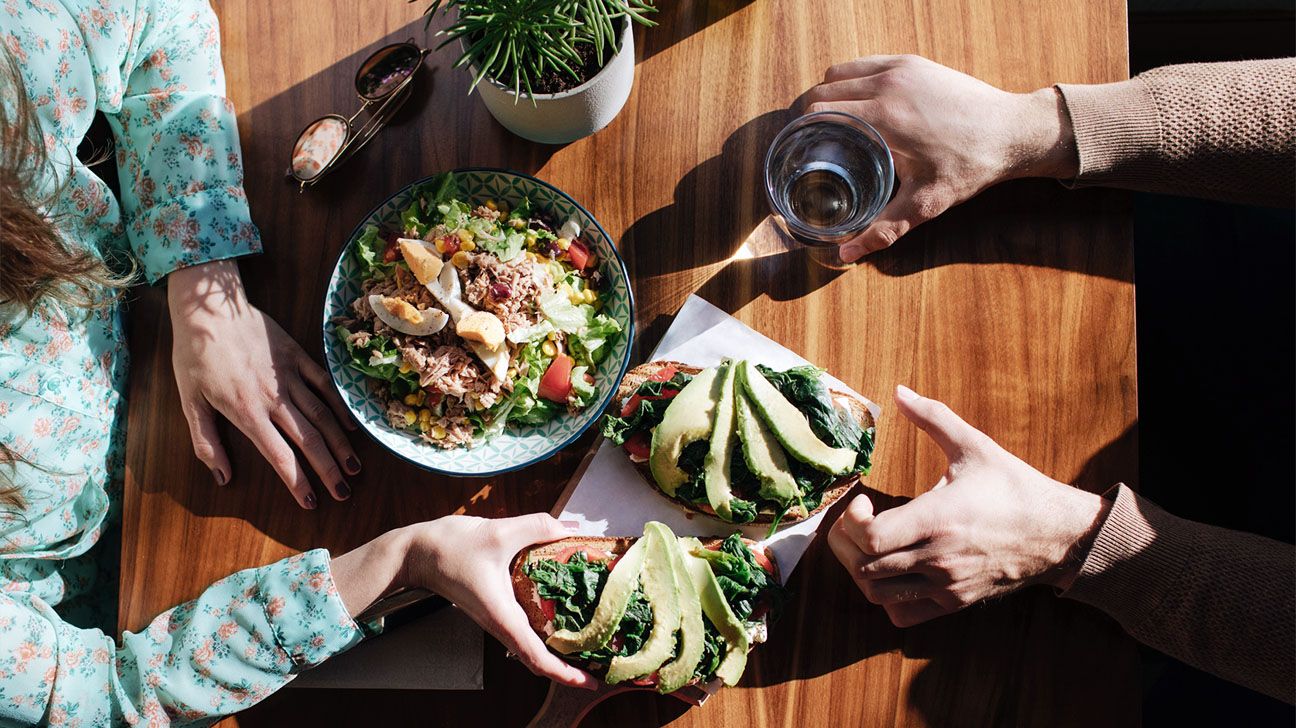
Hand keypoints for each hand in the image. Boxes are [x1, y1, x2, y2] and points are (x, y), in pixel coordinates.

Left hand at [168, 260, 358, 507]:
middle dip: (328, 470)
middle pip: (308, 440)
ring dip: (340, 444)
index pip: (279, 455)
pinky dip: (340, 406)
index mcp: (246, 412)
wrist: (210, 308)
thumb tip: (222, 477)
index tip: (311, 502)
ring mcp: (289, 376)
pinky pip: (325, 384)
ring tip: (354, 467)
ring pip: (322, 415)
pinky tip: (351, 425)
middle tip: (344, 493)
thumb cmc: (194, 356)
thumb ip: (206, 442)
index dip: (297, 482)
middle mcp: (274, 398)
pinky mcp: (298, 356)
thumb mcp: (189, 402)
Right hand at [332, 514, 597, 687]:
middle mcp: (501, 624)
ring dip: (558, 654)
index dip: (565, 674)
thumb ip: (537, 527)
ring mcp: (497, 618)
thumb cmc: (451, 547)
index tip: (590, 682)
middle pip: (538, 660)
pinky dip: (546, 635)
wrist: (418, 551)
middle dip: (569, 670)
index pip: (537, 657)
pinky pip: (524, 630)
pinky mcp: (495, 608)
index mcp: (503, 616)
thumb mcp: (499, 532)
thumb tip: (569, 529)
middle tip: (600, 668)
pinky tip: (564, 618)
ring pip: (531, 648)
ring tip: (589, 648)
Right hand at [802, 55, 1078, 261]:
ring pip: (841, 72)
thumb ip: (882, 229)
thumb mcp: (924, 204)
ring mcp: (901, 68)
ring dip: (829, 93)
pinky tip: (856, 102)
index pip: (821, 111)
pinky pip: (865, 63)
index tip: (798, 148)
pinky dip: (852, 79)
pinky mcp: (913, 62)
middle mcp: (889, 84)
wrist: (1012, 132)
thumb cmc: (970, 167)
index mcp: (884, 116)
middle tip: (809, 140)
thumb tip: (846, 254)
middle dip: (810, 112)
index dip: (802, 129)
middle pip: (825, 89)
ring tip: (828, 121)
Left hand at [828, 385, 1108, 626]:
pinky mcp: (953, 602)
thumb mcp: (974, 446)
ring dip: (861, 569)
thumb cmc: (1014, 488)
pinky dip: (884, 596)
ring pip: (877, 594)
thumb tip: (900, 392)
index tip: (860, 502)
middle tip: (854, 522)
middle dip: (846, 543)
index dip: (851, 522)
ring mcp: (945, 585)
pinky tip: (890, 569)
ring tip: (867, 544)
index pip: (870, 537)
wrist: (1058, 535)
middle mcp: (937, 558)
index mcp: (938, 519)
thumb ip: (933, 417)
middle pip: (864, 567)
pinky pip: (902, 613)